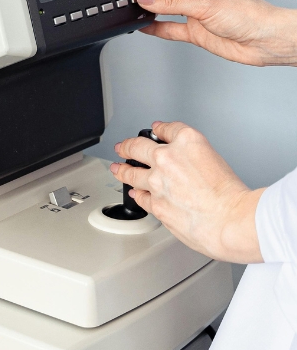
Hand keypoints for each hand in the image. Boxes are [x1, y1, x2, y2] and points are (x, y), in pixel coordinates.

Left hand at [111, 121, 263, 263]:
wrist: (232, 220)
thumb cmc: (232, 195)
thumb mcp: (217, 159)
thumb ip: (194, 154)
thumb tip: (184, 157)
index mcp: (188, 142)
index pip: (167, 129)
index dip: (159, 129)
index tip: (155, 130)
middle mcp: (168, 158)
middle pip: (137, 146)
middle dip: (127, 146)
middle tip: (122, 147)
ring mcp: (157, 181)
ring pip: (130, 172)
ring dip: (122, 169)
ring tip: (118, 168)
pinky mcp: (154, 203)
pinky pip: (139, 196)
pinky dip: (136, 193)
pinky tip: (134, 192)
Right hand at [137, 0, 296, 66]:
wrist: (263, 41)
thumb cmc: (249, 14)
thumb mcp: (205, 3)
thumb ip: (171, 1)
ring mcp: (197, 9)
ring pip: (167, 1)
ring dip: (151, 2)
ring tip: (134, 2)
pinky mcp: (196, 29)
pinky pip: (170, 26)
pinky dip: (155, 27)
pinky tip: (144, 25)